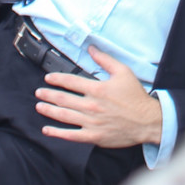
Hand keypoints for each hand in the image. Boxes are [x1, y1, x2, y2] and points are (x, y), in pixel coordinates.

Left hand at [35, 46, 162, 148]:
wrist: (146, 121)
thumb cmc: (135, 97)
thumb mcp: (123, 72)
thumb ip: (105, 60)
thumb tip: (91, 48)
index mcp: (97, 89)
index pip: (70, 81)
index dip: (57, 79)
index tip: (48, 78)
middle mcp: (91, 106)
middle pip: (63, 99)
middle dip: (48, 95)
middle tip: (38, 93)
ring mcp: (90, 122)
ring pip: (64, 116)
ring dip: (49, 111)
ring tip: (39, 106)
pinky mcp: (93, 136)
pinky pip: (71, 135)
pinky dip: (57, 133)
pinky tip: (47, 130)